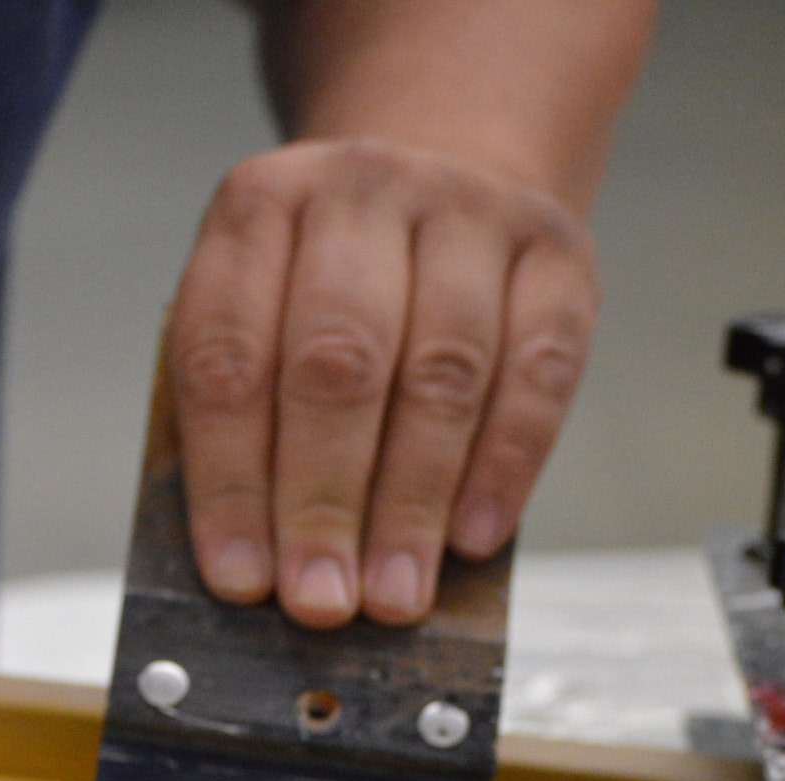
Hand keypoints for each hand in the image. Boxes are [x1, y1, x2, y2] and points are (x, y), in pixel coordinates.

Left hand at [169, 137, 598, 628]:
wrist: (452, 176)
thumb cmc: (338, 294)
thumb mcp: (265, 323)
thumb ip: (253, 428)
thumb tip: (261, 569)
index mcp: (259, 210)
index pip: (227, 356)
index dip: (230, 479)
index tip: (240, 579)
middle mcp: (361, 191)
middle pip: (337, 361)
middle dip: (324, 500)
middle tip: (321, 600)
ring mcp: (467, 210)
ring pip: (442, 370)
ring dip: (413, 503)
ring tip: (396, 596)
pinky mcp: (556, 250)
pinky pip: (539, 369)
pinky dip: (506, 466)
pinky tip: (474, 540)